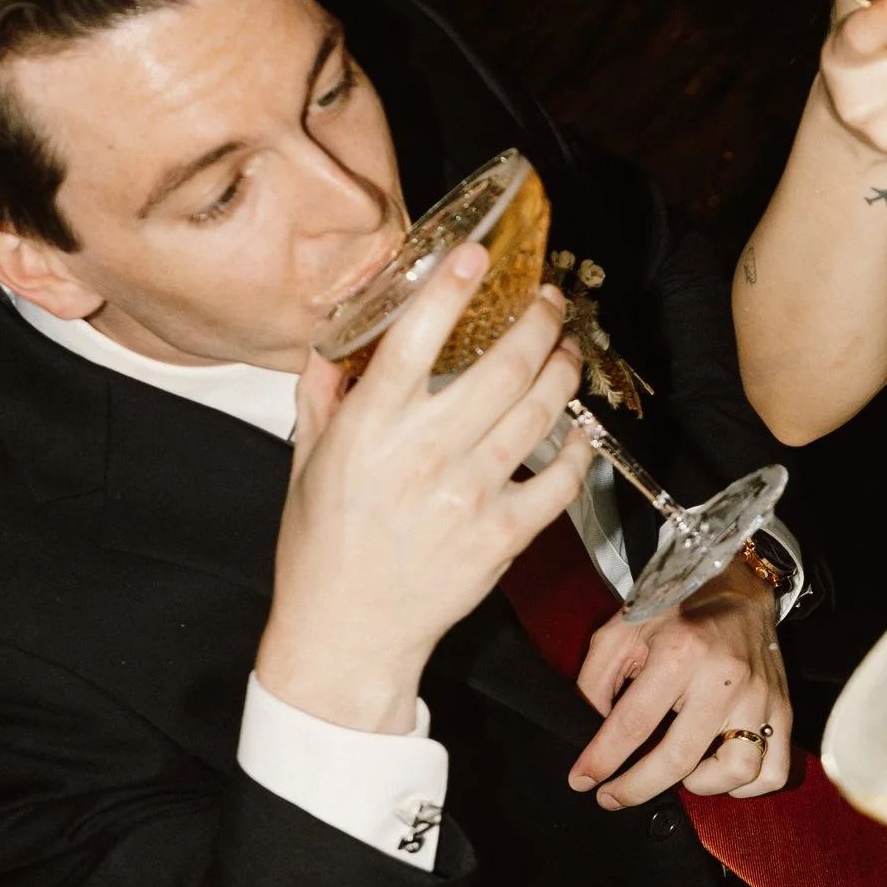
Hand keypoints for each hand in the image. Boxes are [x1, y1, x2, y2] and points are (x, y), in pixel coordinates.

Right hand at [255, 243, 586, 733]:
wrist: (347, 632)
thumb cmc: (322, 545)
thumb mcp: (306, 459)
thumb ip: (325, 392)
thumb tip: (338, 337)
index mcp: (369, 429)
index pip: (415, 340)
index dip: (451, 289)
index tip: (477, 254)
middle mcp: (423, 454)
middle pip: (501, 366)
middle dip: (536, 321)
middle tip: (548, 300)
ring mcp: (469, 495)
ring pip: (539, 412)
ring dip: (563, 369)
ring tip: (568, 348)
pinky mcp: (503, 536)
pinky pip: (560, 480)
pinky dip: (579, 449)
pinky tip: (581, 426)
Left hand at [565, 559, 792, 806]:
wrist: (738, 587)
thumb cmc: (676, 612)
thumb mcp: (620, 634)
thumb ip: (593, 683)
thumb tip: (587, 739)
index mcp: (679, 652)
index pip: (633, 723)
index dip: (602, 760)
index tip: (582, 781)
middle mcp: (724, 678)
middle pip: (678, 759)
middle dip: (636, 788)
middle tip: (613, 797)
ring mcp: (760, 696)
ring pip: (736, 772)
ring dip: (700, 786)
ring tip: (679, 772)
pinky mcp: (782, 708)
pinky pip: (772, 772)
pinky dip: (745, 787)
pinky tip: (719, 772)